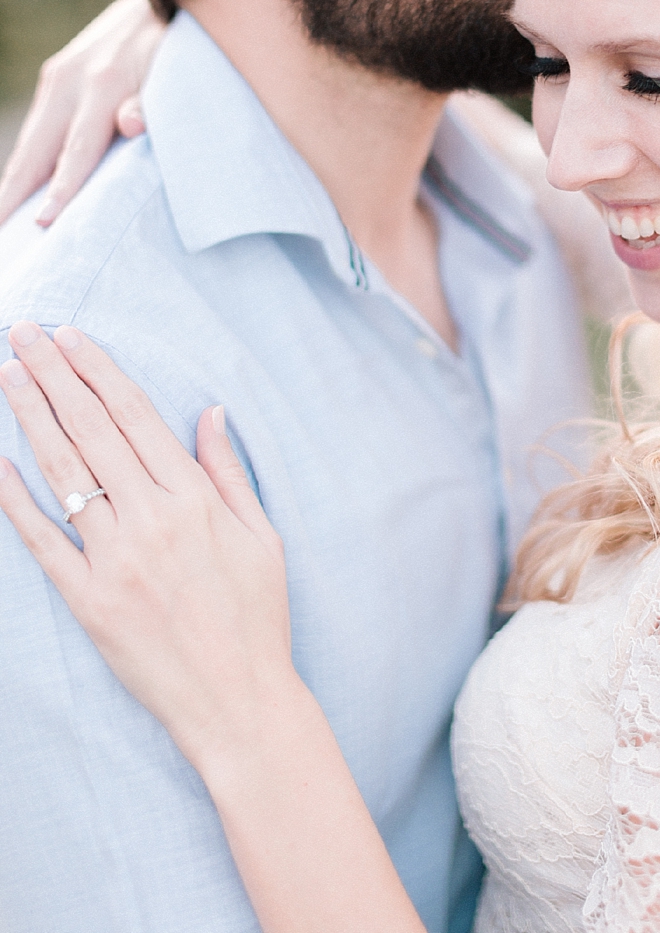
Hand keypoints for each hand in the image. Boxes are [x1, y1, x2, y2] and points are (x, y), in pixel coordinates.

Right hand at [0, 0, 163, 227]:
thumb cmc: (183, 45)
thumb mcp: (178, 68)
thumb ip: (155, 101)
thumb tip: (130, 125)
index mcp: (103, 84)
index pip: (77, 150)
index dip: (61, 189)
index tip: (44, 222)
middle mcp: (71, 79)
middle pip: (37, 150)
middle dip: (14, 194)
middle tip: (2, 234)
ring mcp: (60, 76)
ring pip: (32, 141)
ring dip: (14, 182)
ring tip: (2, 219)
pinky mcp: (58, 75)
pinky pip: (40, 128)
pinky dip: (27, 161)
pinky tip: (19, 188)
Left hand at [0, 322, 295, 770]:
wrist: (238, 698)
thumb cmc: (258, 617)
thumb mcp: (262, 537)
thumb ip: (229, 472)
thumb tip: (209, 413)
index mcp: (196, 501)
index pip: (136, 418)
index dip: (100, 372)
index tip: (72, 336)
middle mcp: (152, 522)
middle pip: (92, 433)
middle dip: (54, 377)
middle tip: (22, 333)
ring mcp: (115, 561)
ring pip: (61, 474)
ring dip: (29, 418)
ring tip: (7, 375)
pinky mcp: (87, 600)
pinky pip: (40, 541)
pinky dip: (13, 499)